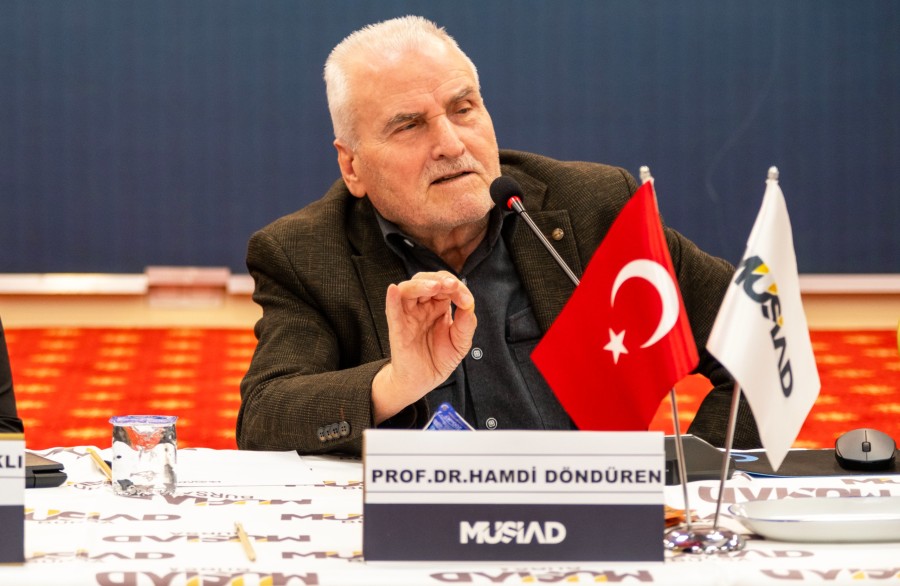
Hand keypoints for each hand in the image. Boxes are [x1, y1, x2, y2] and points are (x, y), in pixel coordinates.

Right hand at [372, 271, 476, 422]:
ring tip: (435, 286)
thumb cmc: (439, 359)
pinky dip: (392, 299)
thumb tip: (469, 303)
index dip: (457, 288)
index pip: (445, 286)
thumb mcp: (461, 342)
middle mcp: (421, 307)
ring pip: (408, 290)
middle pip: (425, 281)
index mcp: (438, 306)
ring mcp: (408, 316)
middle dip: (439, 280)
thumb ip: (466, 323)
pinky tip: (394, 291)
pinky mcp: (397, 329)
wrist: (423, 381)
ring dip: (420, 285)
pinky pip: (393, 311)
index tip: (467, 301)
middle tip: (452, 285)